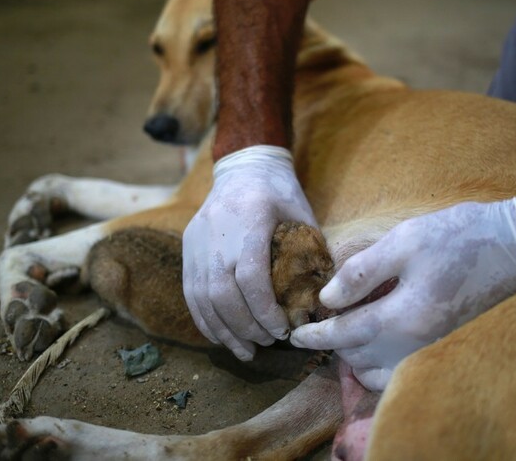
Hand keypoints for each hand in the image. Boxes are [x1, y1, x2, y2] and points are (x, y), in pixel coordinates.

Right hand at [183, 145, 316, 360]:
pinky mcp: (188, 248)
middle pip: (222, 294)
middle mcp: (216, 233)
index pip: (250, 277)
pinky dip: (205, 320)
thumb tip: (327, 299)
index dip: (264, 311)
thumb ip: (312, 252)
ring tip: (245, 350)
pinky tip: (222, 336)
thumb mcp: (303, 214)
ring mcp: (197, 241)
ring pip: (202, 298)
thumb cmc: (280, 191)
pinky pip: (190, 292)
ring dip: (224, 330)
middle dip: (245, 327)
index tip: (281, 330)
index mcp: (250, 220)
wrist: (243, 165)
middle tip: (268, 342)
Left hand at [290, 197, 515, 389]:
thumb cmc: (459, 236)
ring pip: (380, 373)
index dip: (315, 335)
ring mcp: (434, 349)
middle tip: (321, 321)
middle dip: (334, 345)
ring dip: (357, 358)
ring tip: (348, 329)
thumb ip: (362, 271)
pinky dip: (380, 362)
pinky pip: (402, 370)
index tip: (294, 333)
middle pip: (359, 360)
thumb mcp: (404, 240)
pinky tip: (377, 335)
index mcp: (405, 317)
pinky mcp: (446, 345)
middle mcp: (418, 344)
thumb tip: (328, 298)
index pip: (345, 336)